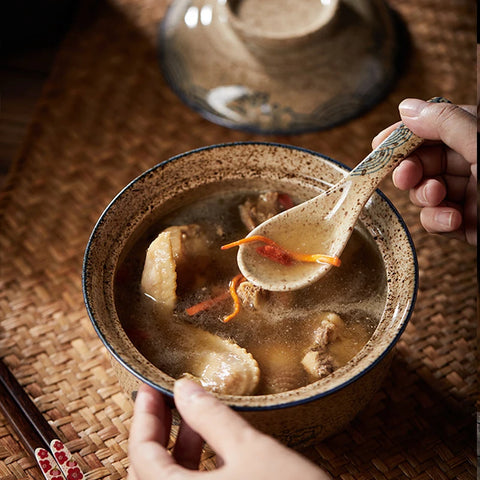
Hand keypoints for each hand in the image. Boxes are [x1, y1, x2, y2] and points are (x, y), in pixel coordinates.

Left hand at [128, 378, 330, 479]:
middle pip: (148, 471)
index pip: (141, 453)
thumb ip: (211, 417)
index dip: (144, 415)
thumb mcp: (250, 449)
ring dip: (176, 451)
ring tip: (195, 420)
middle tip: (167, 399)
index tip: (149, 386)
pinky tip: (213, 449)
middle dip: (157, 431)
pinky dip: (192, 471)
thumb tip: (183, 387)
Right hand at [372, 98, 476, 244]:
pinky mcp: (466, 223)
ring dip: (424, 197)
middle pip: (424, 161)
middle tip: (405, 176)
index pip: (434, 127)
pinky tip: (453, 220)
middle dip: (410, 170)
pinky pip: (436, 219)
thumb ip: (446, 124)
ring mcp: (469, 194)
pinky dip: (437, 221)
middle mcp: (473, 164)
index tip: (380, 143)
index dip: (405, 134)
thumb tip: (407, 107)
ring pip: (425, 192)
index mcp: (478, 137)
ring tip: (437, 197)